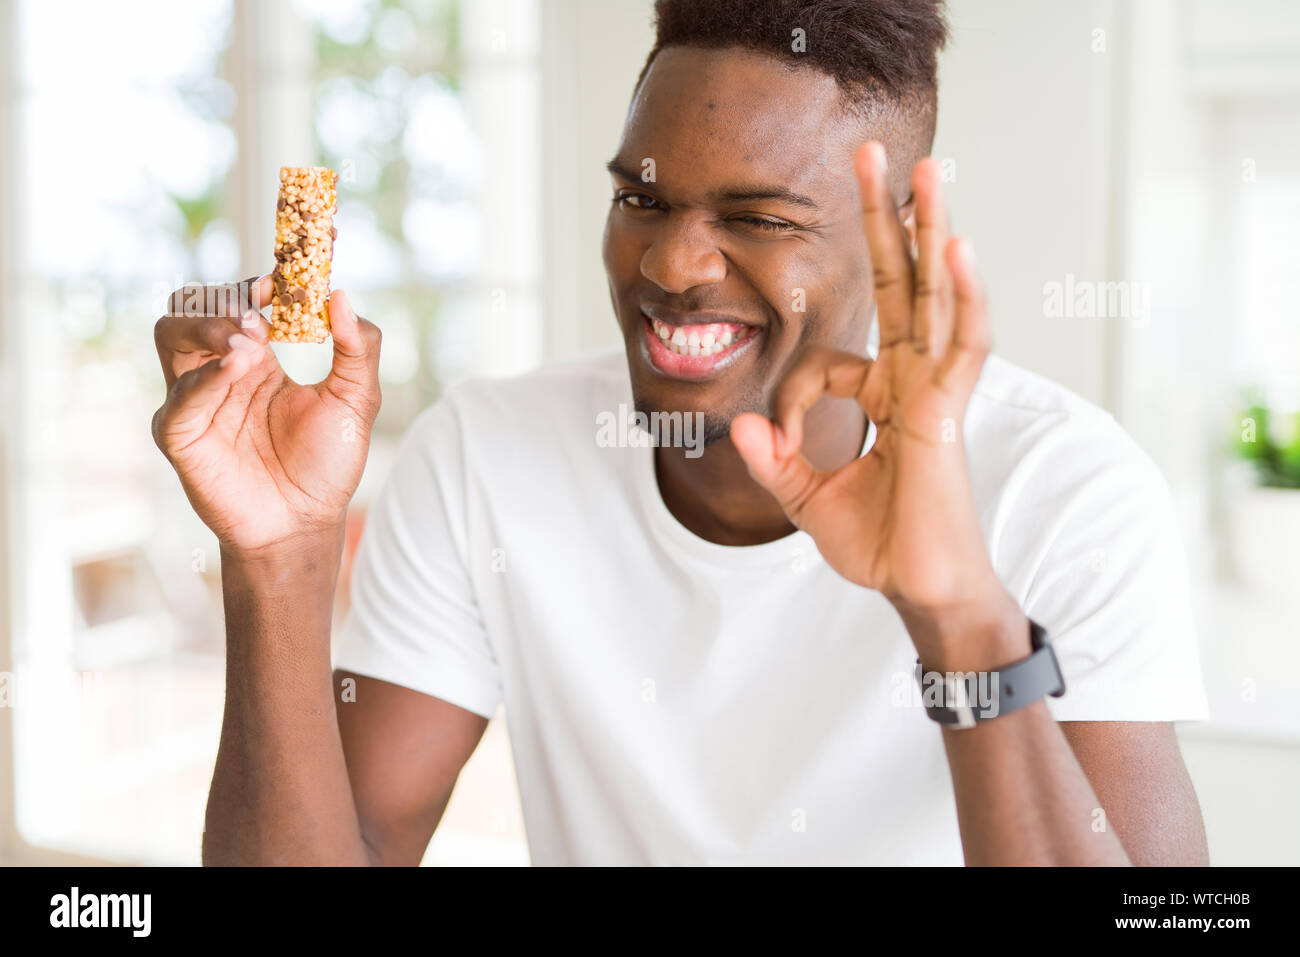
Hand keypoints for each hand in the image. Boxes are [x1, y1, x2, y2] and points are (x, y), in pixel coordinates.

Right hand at [152, 276, 381, 556]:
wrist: (305, 523)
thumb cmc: (326, 464)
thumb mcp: (356, 400)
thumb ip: (358, 348)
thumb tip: (341, 295)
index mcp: (257, 358)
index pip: (243, 299)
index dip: (262, 279)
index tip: (290, 270)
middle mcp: (219, 370)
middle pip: (194, 305)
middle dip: (227, 298)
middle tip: (264, 309)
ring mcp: (194, 399)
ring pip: (171, 333)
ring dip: (210, 326)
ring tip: (251, 340)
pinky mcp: (179, 432)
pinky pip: (180, 395)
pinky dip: (207, 376)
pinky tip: (239, 367)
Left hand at [732, 142, 1021, 654]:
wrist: (918, 590)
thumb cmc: (878, 542)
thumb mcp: (807, 497)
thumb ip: (775, 459)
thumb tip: (742, 425)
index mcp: (883, 393)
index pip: (828, 361)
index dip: (792, 399)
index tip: (780, 443)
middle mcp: (913, 380)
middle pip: (900, 284)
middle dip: (887, 220)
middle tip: (874, 154)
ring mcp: (935, 391)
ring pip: (935, 297)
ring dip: (931, 233)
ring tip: (928, 172)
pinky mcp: (949, 413)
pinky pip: (961, 347)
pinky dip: (963, 301)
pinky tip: (956, 251)